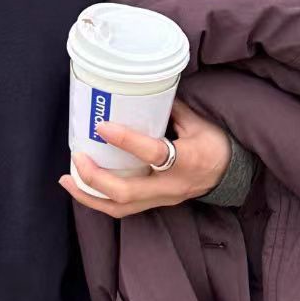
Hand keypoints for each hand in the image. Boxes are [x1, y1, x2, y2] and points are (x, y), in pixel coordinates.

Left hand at [59, 101, 230, 217]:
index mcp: (188, 160)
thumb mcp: (199, 120)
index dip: (125, 140)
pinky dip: (99, 200)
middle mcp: (171, 186)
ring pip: (120, 208)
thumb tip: (140, 91)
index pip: (153, 153)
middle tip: (77, 157)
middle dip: (95, 178)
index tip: (102, 126)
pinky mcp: (155, 204)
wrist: (232, 173)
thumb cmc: (216, 143)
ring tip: (67, 180)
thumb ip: (169, 108)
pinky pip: (122, 209)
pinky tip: (82, 187)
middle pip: (126, 193)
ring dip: (89, 196)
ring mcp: (162, 199)